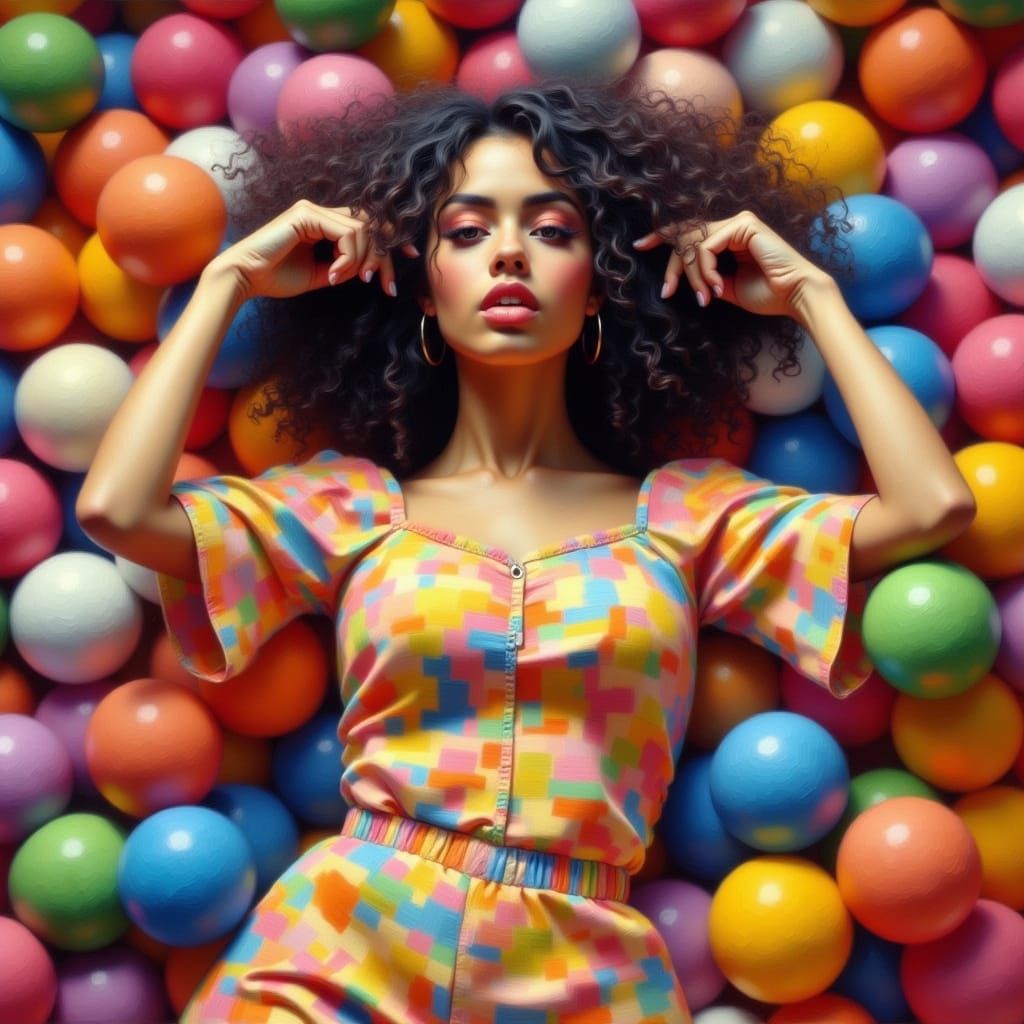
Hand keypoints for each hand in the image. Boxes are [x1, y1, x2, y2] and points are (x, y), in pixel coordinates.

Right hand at [206, 199, 417, 301]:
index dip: (391, 238)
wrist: (246, 279)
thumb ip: (345, 268)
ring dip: (364, 260)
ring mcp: (312, 210)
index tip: (410, 257)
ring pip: (362, 230)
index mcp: (323, 224)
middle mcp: (319, 212)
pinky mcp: (306, 214)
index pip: (366, 224)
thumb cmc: (277, 278)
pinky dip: (349, 257)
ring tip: (351, 280)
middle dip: (386, 256)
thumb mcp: (322, 275)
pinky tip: (336, 274)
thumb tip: (367, 267)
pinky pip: (346, 233)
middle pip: (370, 225)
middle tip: (387, 285)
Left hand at [632, 210, 831, 317]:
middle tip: (667, 292)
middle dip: (672, 268)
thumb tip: (686, 277)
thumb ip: (706, 278)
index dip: (663, 236)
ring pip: (694, 244)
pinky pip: (706, 246)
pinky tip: (717, 287)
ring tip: (706, 297)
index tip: (640, 246)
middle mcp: (732, 226)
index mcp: (728, 238)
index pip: (689, 233)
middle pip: (685, 239)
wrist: (794, 296)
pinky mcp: (743, 225)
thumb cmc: (766, 294)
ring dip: (694, 275)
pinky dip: (705, 270)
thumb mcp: (725, 287)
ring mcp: (738, 222)